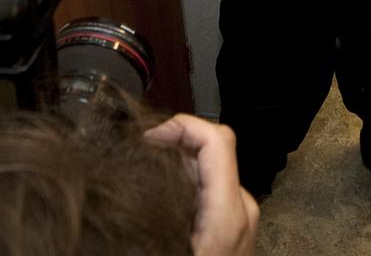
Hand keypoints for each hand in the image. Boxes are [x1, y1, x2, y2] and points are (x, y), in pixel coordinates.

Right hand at [145, 114, 259, 255]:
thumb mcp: (169, 251)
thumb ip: (156, 215)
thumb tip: (129, 194)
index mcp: (228, 214)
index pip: (217, 140)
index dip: (182, 126)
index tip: (149, 135)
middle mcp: (241, 208)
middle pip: (211, 149)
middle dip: (172, 141)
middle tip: (136, 150)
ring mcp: (240, 215)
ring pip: (209, 167)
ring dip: (176, 160)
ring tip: (141, 165)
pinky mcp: (233, 224)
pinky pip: (209, 187)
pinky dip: (184, 179)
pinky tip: (158, 190)